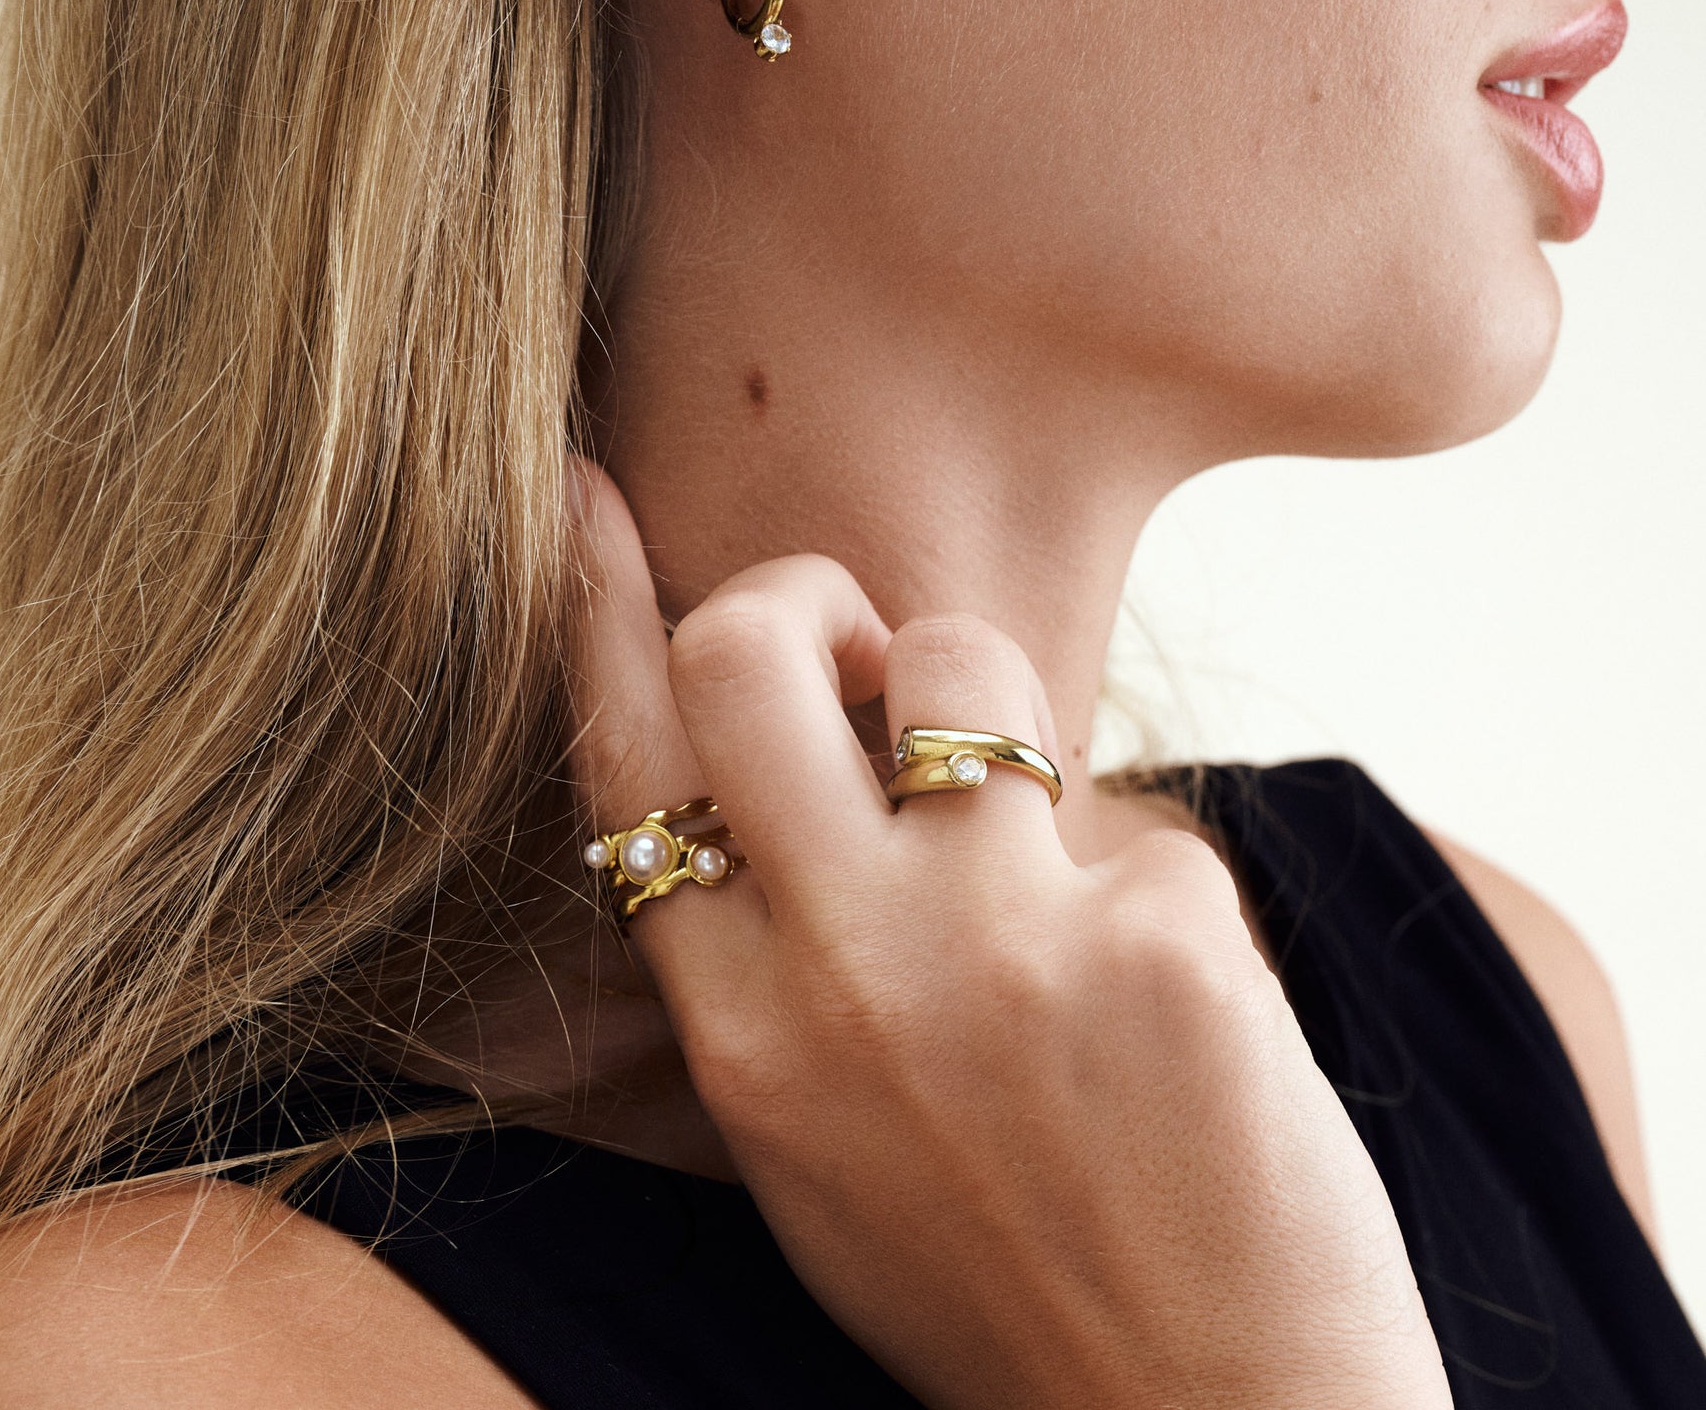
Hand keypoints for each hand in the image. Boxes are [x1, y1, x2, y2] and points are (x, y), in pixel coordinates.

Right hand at [567, 462, 1451, 1409]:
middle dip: (804, 597)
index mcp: (735, 1032)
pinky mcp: (1159, 943)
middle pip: (750, 644)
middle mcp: (838, 972)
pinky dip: (1154, 892)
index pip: (626, 762)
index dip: (592, 603)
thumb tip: (789, 758)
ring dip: (992, 712)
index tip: (582, 486)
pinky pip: (1142, 817)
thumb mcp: (816, 1133)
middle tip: (867, 660)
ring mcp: (995, 950)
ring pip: (960, 663)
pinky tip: (1180, 1022)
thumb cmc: (1000, 1274)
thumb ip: (774, 956)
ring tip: (1035, 845)